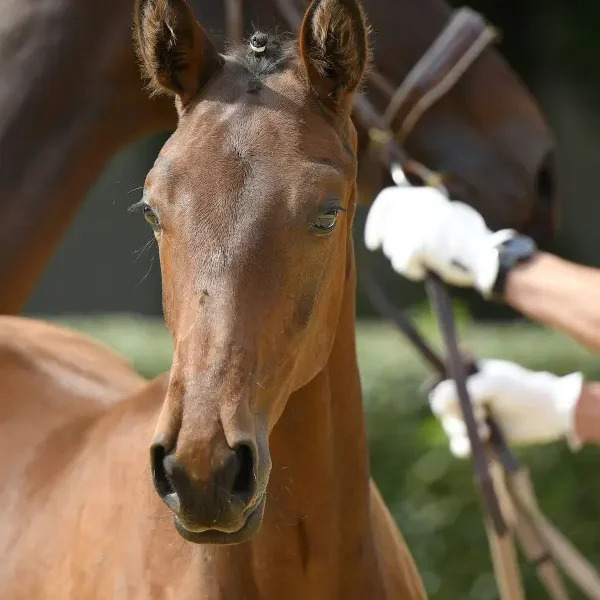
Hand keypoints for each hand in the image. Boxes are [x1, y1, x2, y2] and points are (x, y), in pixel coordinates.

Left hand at [364, 185, 515, 295]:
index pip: (388, 200)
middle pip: (389, 229)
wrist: (488, 255)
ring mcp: (416, 225)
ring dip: (405, 259)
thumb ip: (426, 215)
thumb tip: (398, 224)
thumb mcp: (450, 216)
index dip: (376, 221)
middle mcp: (417, 206)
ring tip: (428, 262)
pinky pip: (401, 264)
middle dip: (391, 245)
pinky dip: (412, 271)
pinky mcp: (416, 245)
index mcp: (426, 196)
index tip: (373, 240)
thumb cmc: (472, 241)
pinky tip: (428, 270)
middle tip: (399, 256)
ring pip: (392, 248)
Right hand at [428, 359, 583, 456]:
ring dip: (460, 433)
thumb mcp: (494, 384)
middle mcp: (466, 398)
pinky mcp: (482, 437)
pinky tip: (471, 449)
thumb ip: (468, 390)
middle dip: (456, 418)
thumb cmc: (522, 390)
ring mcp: (474, 417)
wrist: (550, 411)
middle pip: (444, 412)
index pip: (442, 390)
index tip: (451, 407)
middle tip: (480, 418)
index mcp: (466, 379)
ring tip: (484, 432)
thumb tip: (441, 398)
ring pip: (452, 429)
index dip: (442, 400)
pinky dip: (463, 447)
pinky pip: (463, 444)